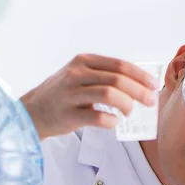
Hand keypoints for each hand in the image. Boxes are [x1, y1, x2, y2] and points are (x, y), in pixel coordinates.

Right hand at [20, 54, 159, 140]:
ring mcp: (71, 94)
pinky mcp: (68, 115)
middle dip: (139, 91)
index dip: (140, 76)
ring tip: (129, 113)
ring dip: (126, 105)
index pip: (119, 65)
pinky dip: (111, 122)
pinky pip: (97, 117)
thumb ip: (103, 76)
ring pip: (109, 95)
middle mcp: (77, 74)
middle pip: (117, 79)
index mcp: (83, 61)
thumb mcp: (79, 76)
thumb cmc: (61, 95)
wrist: (31, 112)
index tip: (153, 85)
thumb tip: (138, 85)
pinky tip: (114, 123)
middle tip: (150, 102)